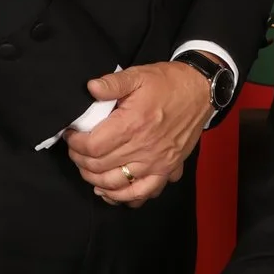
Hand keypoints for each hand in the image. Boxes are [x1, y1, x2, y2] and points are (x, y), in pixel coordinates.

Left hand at [65, 61, 212, 205]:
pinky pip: (142, 193)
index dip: (75, 144)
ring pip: (117, 184)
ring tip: (88, 169)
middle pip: (100, 167)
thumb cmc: (168, 83)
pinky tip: (111, 191)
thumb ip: (112, 83)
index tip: (71, 136)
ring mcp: (157, 162)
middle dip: (80, 160)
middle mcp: (144, 148)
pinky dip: (123, 197)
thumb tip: (89, 88)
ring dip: (96, 180)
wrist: (201, 91)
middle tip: (76, 151)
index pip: (92, 146)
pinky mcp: (168, 169)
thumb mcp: (138, 75)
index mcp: (133, 124)